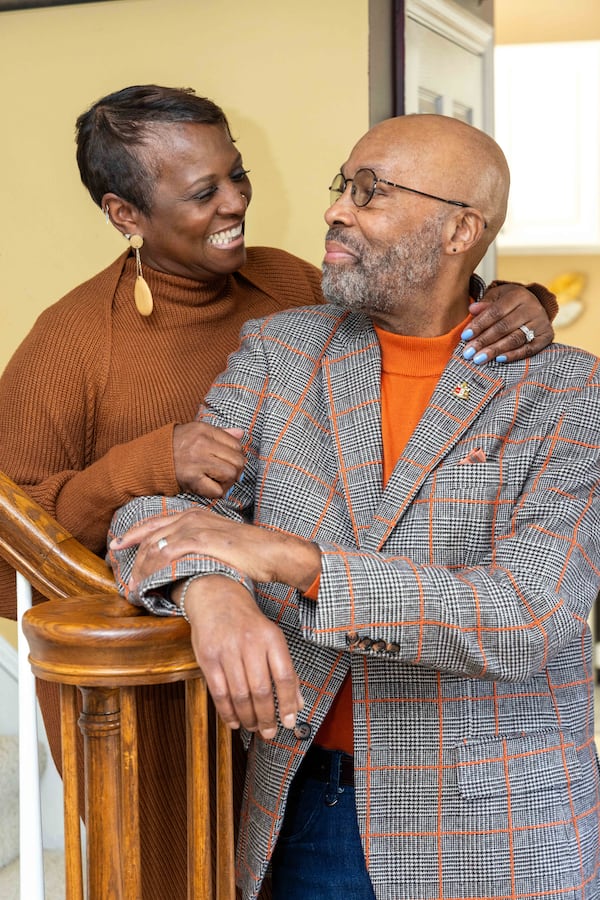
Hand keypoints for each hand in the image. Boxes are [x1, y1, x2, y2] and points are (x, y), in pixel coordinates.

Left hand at [112, 507, 320, 593]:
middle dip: (127, 551)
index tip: (116, 545)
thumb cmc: (249, 550)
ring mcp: (195, 527)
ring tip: (130, 585)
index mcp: (193, 514)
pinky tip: (145, 583)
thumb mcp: (218, 540)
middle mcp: (190, 516)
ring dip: (139, 567)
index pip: (154, 523)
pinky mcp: (200, 540)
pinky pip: (167, 554)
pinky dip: (152, 569)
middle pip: (148, 533)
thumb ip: (197, 544)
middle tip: (112, 565)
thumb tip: (180, 558)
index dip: (132, 534)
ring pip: (154, 545)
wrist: (271, 550)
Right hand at [173, 423, 244, 495]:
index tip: (228, 461)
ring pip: (230, 475)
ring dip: (228, 482)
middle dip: (236, 470)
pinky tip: (210, 488)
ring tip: (219, 481)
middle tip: (227, 475)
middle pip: (237, 461)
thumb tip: (241, 433)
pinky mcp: (190, 478)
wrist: (149, 459)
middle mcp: (201, 444)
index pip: (236, 444)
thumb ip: (220, 433)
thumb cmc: (175, 445)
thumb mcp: (196, 431)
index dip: (236, 455)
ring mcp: (196, 462)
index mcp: (204, 430)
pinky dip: (216, 492)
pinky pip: (216, 490)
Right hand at [179, 574, 303, 738]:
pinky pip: (219, 692)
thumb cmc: (248, 622)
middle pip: (261, 690)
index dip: (288, 703)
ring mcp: (227, 650)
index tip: (289, 722)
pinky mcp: (207, 657)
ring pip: (239, 695)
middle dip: (267, 717)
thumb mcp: (272, 638)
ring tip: (253, 727)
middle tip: (269, 732)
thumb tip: (298, 704)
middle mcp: (250, 643)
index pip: (284, 676)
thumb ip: (286, 670)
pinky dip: (227, 712)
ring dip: (248, 718)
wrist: (216, 598)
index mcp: (271, 637)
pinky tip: (234, 721)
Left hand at [462, 283, 553, 363]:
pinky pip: (529, 349)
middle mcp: (532, 308)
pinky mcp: (546, 337)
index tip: (465, 336)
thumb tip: (472, 309)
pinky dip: (513, 355)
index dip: (479, 324)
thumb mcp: (497, 297)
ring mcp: (541, 323)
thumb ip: (485, 304)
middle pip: (504, 327)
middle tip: (468, 352)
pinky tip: (498, 359)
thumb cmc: (510, 303)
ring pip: (515, 339)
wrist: (535, 307)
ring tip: (479, 359)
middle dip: (484, 341)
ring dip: (495, 350)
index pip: (495, 311)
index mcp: (518, 295)